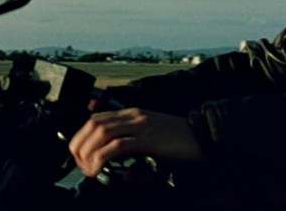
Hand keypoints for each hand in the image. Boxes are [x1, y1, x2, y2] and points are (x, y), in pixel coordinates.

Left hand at [68, 108, 202, 176]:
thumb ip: (136, 149)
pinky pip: (118, 146)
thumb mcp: (153, 142)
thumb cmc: (181, 143)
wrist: (205, 137)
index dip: (82, 136)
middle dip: (81, 144)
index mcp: (133, 114)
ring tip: (87, 169)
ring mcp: (141, 125)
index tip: (80, 155)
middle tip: (80, 164)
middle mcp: (134, 116)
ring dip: (88, 152)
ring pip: (102, 132)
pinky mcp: (148, 139)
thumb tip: (122, 171)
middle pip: (95, 124)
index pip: (97, 118)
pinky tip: (98, 169)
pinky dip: (102, 158)